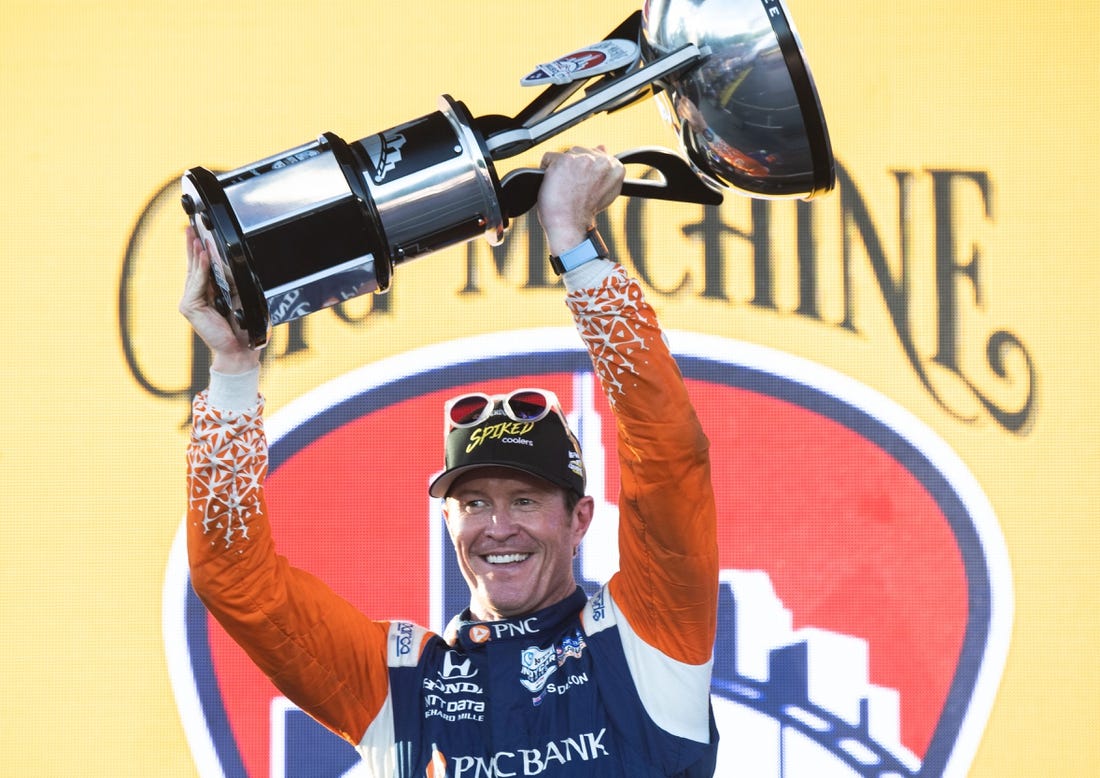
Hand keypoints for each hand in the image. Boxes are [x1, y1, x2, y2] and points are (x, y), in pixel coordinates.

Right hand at [179, 226, 259, 372]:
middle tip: (190, 225)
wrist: (241, 347)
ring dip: (196, 252)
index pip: (202, 266)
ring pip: (194, 272)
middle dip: (192, 244)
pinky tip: (202, 256)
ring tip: (196, 236)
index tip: (200, 231)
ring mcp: (190, 300)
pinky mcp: (189, 306)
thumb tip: (226, 261)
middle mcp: (197, 294)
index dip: (200, 249)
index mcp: (208, 291)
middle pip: (193, 265)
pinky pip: (197, 283)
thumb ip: (229, 279)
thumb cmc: (242, 324)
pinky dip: (200, 268)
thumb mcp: (238, 295)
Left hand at [536, 146, 624, 254]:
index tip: (581, 185)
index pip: (595, 155)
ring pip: (565, 155)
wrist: (570, 226)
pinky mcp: (564, 161)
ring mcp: (583, 159)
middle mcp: (601, 161)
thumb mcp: (604, 191)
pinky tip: (553, 185)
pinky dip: (546, 171)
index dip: (584, 171)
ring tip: (563, 188)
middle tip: (571, 188)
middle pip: (580, 152)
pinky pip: (548, 158)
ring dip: (560, 169)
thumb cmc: (584, 212)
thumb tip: (602, 146)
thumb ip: (605, 169)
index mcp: (615, 168)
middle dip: (573, 168)